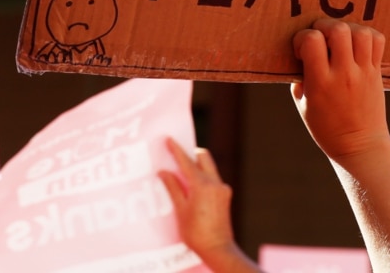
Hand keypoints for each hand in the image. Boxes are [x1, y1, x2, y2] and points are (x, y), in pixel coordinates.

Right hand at [157, 139, 258, 272]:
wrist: (218, 249)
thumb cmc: (196, 233)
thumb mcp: (180, 211)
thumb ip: (173, 188)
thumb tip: (164, 172)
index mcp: (203, 185)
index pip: (187, 162)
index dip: (177, 150)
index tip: (170, 139)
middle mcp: (216, 184)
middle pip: (204, 158)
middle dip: (191, 154)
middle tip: (178, 155)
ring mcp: (223, 190)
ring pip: (209, 169)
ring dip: (197, 168)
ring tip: (182, 174)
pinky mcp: (225, 197)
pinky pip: (213, 180)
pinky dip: (202, 179)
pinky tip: (192, 188)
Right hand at [291, 19, 389, 164]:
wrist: (359, 147)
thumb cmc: (326, 129)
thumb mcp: (303, 106)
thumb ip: (301, 79)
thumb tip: (301, 56)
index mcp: (320, 83)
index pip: (311, 41)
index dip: (302, 38)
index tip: (301, 50)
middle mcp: (344, 74)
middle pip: (338, 30)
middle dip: (324, 26)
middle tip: (320, 39)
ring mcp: (363, 72)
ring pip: (360, 32)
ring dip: (347, 29)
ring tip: (340, 40)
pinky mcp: (377, 73)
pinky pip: (377, 41)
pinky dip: (367, 36)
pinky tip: (356, 45)